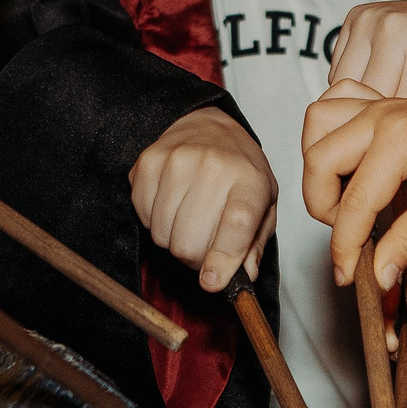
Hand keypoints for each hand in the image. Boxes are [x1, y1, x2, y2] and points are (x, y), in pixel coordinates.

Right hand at [130, 108, 277, 290]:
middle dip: (195, 258)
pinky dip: (155, 220)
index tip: (212, 282)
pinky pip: (143, 216)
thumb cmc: (238, 170)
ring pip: (163, 236)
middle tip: (204, 245)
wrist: (208, 125)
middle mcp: (214, 166)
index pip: (237, 224)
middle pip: (190, 242)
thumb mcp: (263, 204)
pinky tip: (171, 203)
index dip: (222, 260)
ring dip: (174, 239)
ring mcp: (177, 161)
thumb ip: (254, 244)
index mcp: (250, 179)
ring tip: (189, 219)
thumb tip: (243, 278)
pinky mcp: (148, 162)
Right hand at [302, 82, 406, 289]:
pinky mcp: (380, 104)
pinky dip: (327, 132)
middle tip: (351, 237)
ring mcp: (378, 104)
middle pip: (318, 161)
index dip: (346, 246)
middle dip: (323, 208)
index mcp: (400, 136)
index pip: (354, 201)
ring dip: (319, 167)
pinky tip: (347, 160)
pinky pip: (333, 105)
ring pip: (317, 126)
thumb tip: (377, 274)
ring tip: (345, 198)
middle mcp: (381, 113)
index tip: (348, 275)